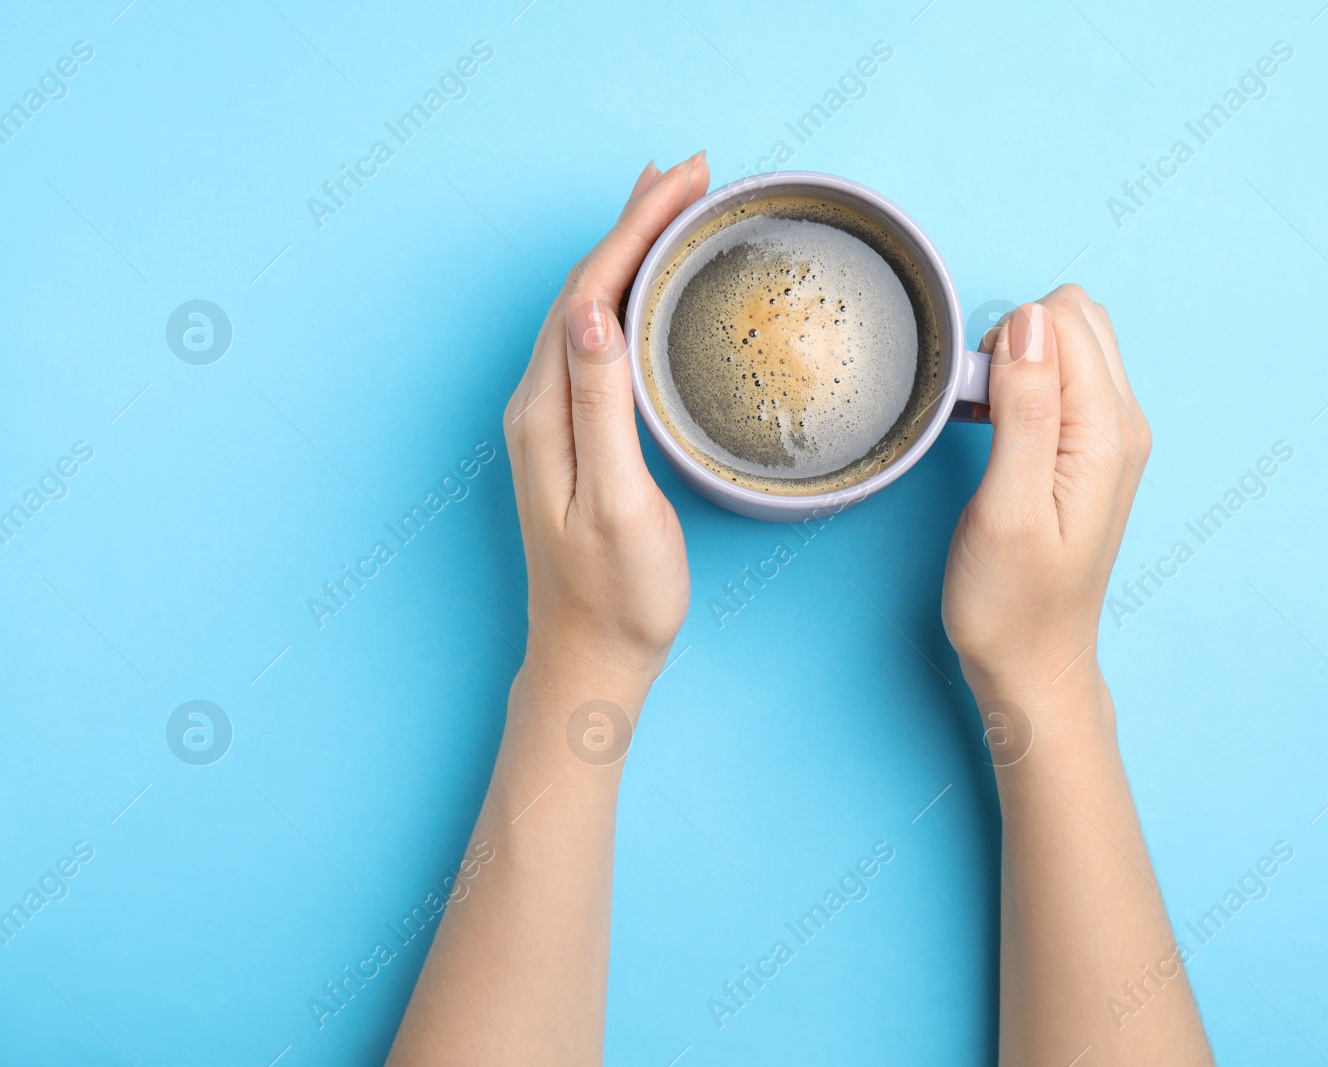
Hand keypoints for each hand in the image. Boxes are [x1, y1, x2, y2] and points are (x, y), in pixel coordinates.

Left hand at [502, 152, 710, 688]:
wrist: (591, 656)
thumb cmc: (615, 593)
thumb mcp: (617, 501)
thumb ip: (603, 405)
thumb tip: (594, 311)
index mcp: (548, 409)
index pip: (590, 291)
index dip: (636, 228)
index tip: (685, 180)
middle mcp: (540, 403)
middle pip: (585, 286)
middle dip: (636, 221)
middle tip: (691, 173)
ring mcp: (553, 417)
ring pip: (589, 308)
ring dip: (630, 250)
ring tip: (670, 206)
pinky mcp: (574, 433)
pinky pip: (596, 340)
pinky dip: (626, 295)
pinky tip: (647, 291)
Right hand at [941, 286, 1149, 701]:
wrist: (1034, 663)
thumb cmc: (1011, 601)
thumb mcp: (1007, 506)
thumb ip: (1025, 408)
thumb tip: (1028, 322)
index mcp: (1107, 432)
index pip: (1065, 318)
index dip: (1007, 340)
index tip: (979, 401)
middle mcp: (1122, 424)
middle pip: (1075, 316)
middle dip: (1017, 340)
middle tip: (984, 409)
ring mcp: (1112, 437)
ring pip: (1071, 342)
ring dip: (1021, 361)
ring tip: (989, 422)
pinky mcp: (1091, 451)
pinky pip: (1065, 380)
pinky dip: (1025, 385)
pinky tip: (999, 428)